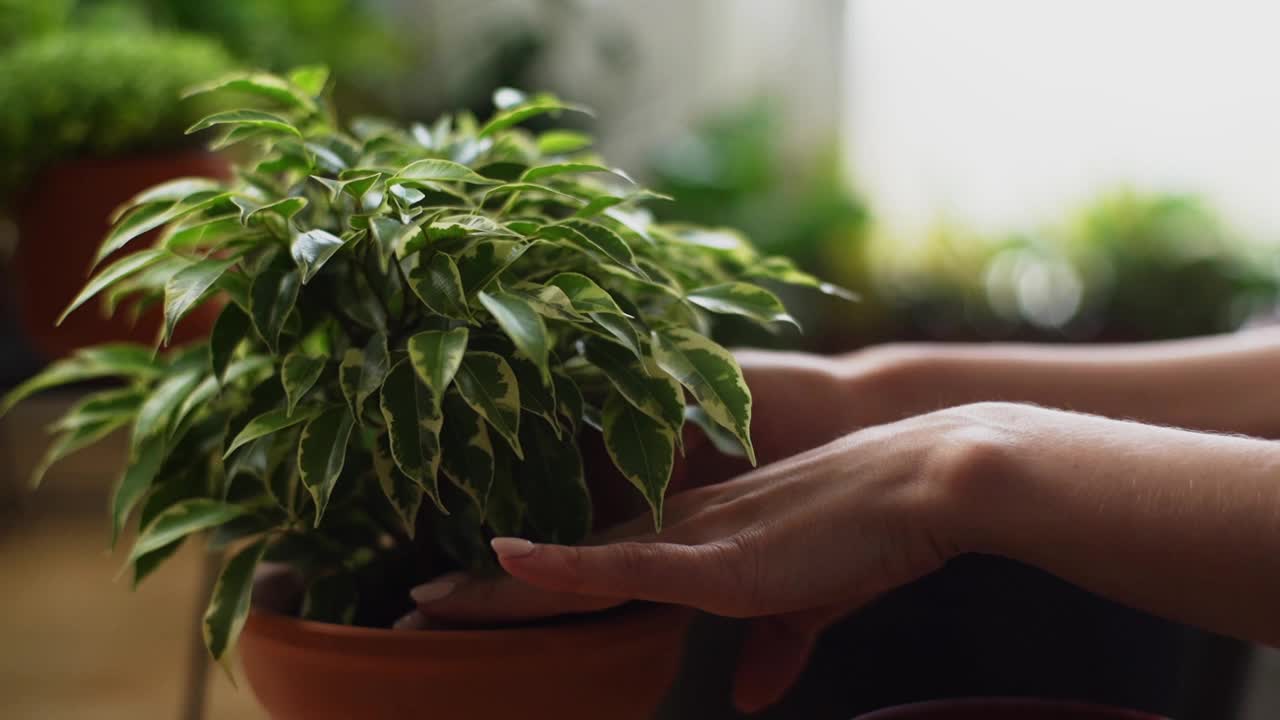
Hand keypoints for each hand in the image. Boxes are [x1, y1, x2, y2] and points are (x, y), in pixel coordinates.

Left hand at [407, 403, 1011, 711]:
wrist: (920, 488)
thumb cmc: (867, 535)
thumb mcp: (811, 602)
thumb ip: (775, 646)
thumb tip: (748, 697)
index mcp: (687, 538)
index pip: (586, 565)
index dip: (526, 586)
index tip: (466, 606)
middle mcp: (669, 529)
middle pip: (556, 564)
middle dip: (483, 594)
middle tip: (408, 610)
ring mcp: (683, 539)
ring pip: (566, 565)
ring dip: (491, 588)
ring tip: (419, 604)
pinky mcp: (710, 557)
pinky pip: (617, 562)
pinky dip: (557, 565)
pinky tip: (500, 558)